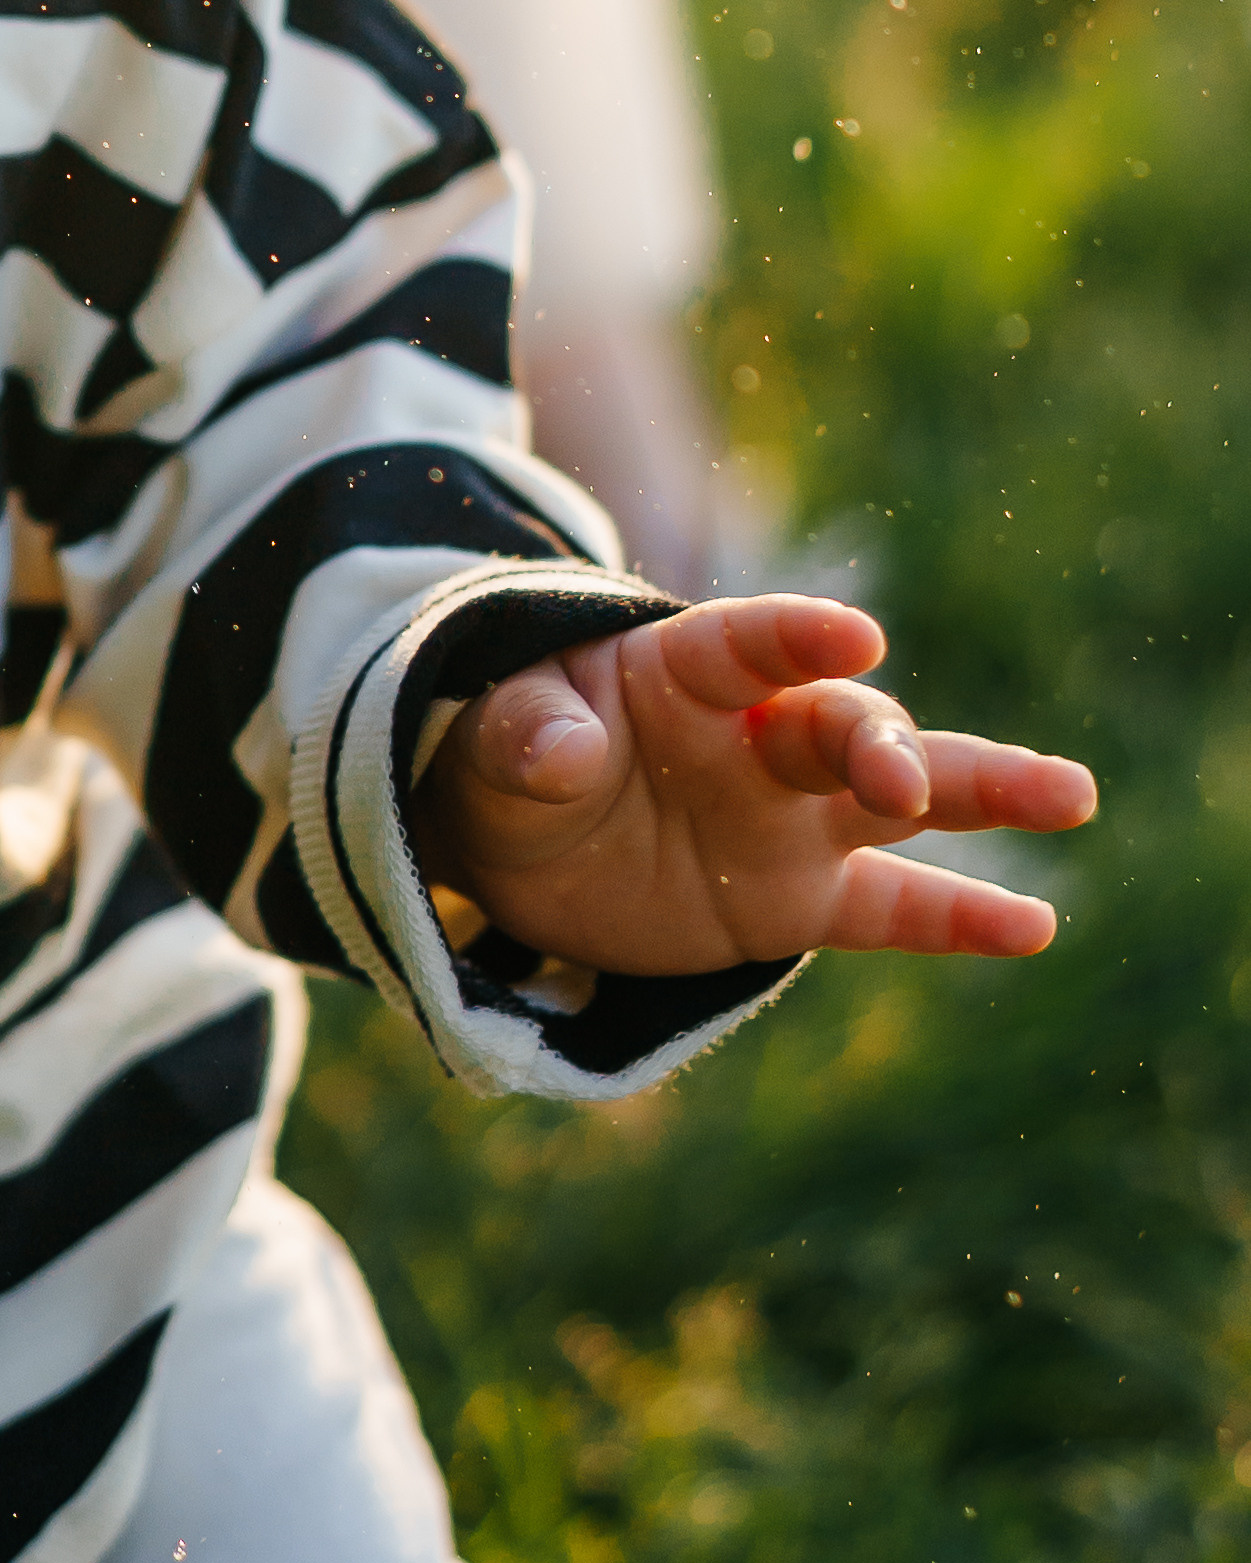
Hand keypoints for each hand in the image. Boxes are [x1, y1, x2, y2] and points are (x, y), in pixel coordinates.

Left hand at [411, 596, 1097, 976]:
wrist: (520, 846)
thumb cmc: (510, 760)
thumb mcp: (491, 742)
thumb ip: (526, 733)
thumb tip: (559, 750)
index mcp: (682, 668)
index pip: (746, 642)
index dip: (796, 636)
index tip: (854, 635)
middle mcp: (756, 734)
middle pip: (837, 723)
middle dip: (878, 741)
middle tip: (900, 777)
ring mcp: (787, 818)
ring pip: (902, 800)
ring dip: (980, 791)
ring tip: (1072, 793)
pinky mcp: (799, 900)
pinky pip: (892, 910)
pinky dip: (961, 919)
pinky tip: (1037, 927)